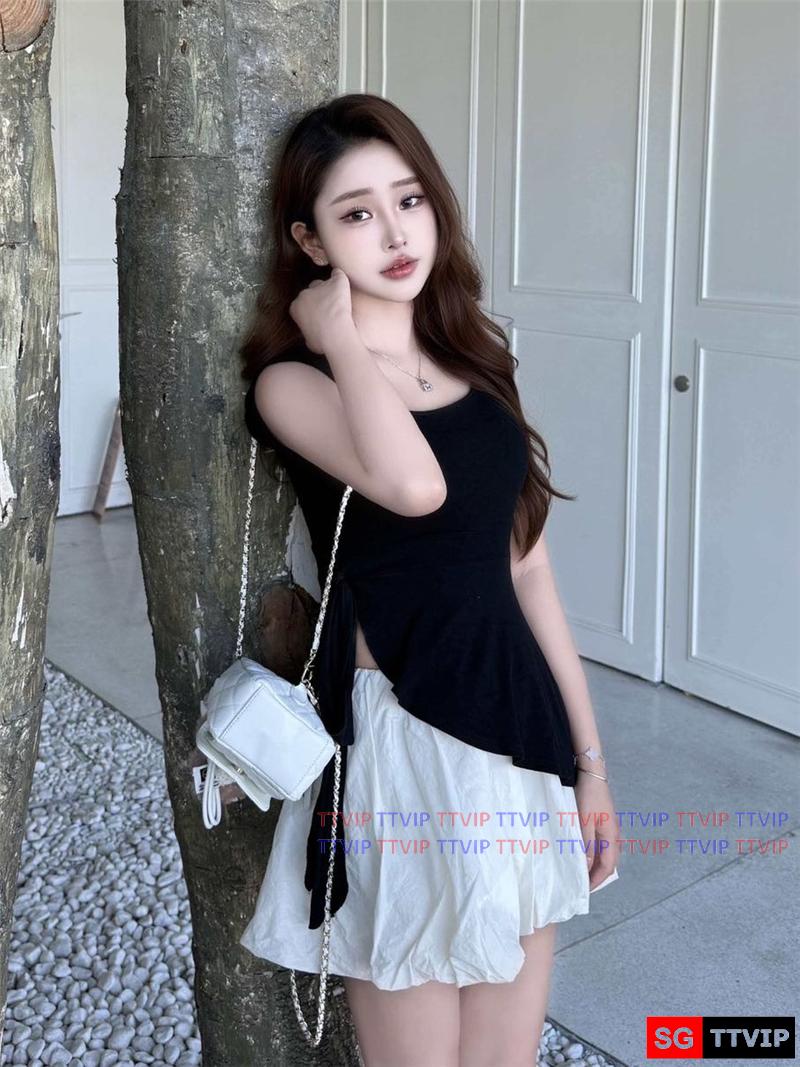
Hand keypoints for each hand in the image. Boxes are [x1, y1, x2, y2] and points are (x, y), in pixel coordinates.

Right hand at [288, 266, 355, 354]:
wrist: (335, 334)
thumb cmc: (322, 342)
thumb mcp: (308, 342)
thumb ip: (307, 332)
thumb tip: (310, 335)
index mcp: (296, 306)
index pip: (303, 301)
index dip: (313, 307)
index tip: (321, 314)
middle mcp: (304, 293)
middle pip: (312, 289)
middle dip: (321, 296)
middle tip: (332, 307)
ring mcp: (320, 286)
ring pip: (325, 282)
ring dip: (331, 289)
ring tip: (340, 300)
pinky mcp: (336, 283)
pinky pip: (338, 275)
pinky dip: (341, 278)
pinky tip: (344, 285)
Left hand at [574, 771, 618, 889]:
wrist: (591, 773)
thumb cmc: (587, 796)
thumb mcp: (584, 823)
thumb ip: (586, 846)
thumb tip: (587, 867)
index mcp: (611, 837)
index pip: (607, 867)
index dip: (597, 881)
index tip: (585, 891)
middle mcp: (614, 835)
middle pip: (609, 862)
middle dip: (597, 876)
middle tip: (584, 885)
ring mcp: (610, 827)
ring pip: (606, 854)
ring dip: (596, 865)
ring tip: (583, 873)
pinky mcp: (604, 821)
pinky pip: (602, 844)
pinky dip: (595, 854)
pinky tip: (584, 853)